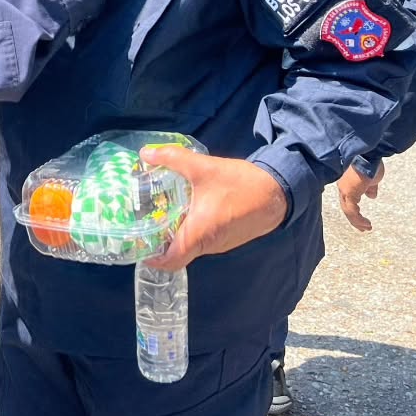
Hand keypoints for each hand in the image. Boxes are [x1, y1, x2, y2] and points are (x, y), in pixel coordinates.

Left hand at [138, 146, 288, 271]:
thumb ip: (172, 158)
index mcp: (198, 234)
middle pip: (176, 253)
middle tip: (143, 220)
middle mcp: (207, 245)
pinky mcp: (226, 238)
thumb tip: (145, 153)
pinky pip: (202, 239)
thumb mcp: (203, 167)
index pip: (170, 261)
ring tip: (160, 211)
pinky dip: (190, 229)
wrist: (277, 192)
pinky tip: (185, 208)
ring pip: (190, 245)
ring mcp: (218, 244)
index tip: (137, 243)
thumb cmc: (240, 184)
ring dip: (175, 233)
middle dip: (158, 240)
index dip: (151, 257)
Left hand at [336, 162, 384, 231]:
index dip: (354, 210)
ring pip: (348, 211)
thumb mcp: (371, 178)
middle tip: (363, 228)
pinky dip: (359, 220)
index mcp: (346, 183)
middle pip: (346, 207)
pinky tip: (366, 224)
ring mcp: (345, 190)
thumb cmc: (371, 163)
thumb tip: (371, 195)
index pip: (347, 200)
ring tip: (366, 228)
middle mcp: (343, 187)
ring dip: (357, 222)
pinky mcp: (349, 193)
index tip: (362, 219)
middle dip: (354, 219)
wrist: (370, 155)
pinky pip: (352, 212)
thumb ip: (370, 187)